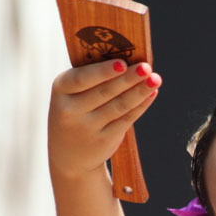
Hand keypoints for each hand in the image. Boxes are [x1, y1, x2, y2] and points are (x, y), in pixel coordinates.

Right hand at [48, 58, 161, 188]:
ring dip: (139, 91)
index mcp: (60, 89)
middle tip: (146, 67)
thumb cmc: (75, 111)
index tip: (122, 63)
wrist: (69, 154)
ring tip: (155, 79)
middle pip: (105, 92)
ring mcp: (87, 128)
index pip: (82, 78)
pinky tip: (151, 94)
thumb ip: (92, 78)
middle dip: (128, 79)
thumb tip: (129, 61)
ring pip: (118, 106)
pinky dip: (140, 105)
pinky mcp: (104, 140)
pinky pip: (126, 119)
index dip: (103, 72)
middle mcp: (71, 110)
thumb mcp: (72, 94)